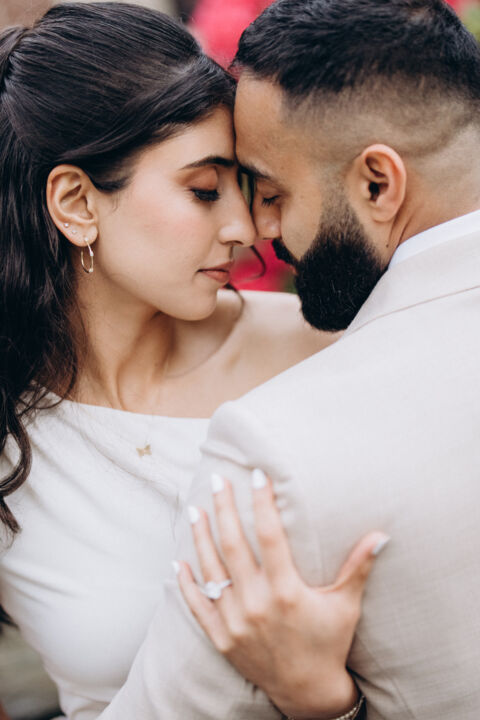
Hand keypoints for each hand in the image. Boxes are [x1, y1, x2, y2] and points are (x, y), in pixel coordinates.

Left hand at [175, 470, 389, 719]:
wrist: (307, 692)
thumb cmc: (329, 643)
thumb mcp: (346, 605)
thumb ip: (359, 567)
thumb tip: (382, 535)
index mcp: (287, 591)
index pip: (270, 535)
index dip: (263, 502)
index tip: (258, 475)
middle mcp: (257, 604)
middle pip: (233, 545)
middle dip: (225, 508)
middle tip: (217, 479)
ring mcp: (235, 622)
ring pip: (211, 570)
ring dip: (200, 537)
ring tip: (195, 509)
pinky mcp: (222, 638)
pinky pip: (198, 606)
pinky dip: (187, 584)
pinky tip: (179, 562)